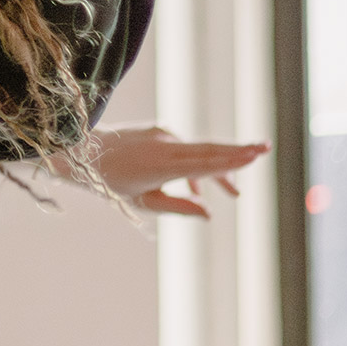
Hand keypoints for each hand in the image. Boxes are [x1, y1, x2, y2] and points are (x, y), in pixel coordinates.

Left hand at [58, 125, 268, 217]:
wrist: (81, 151)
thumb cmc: (110, 181)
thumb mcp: (143, 201)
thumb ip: (177, 206)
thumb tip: (209, 213)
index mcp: (163, 165)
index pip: (205, 162)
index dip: (232, 160)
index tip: (255, 154)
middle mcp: (166, 145)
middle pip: (209, 148)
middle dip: (238, 151)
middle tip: (265, 147)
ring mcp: (163, 135)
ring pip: (199, 150)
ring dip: (219, 167)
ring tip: (236, 192)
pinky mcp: (159, 132)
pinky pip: (185, 149)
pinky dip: (196, 167)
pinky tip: (199, 189)